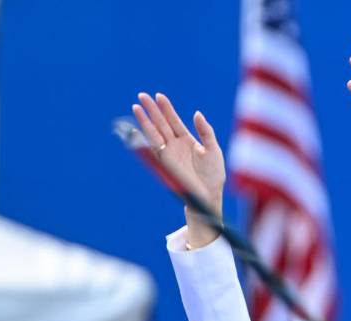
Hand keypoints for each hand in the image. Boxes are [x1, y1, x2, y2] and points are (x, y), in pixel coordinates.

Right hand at [132, 92, 224, 246]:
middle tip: (142, 95)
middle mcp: (175, 145)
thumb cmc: (213, 174)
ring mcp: (169, 153)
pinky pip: (153, 147)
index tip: (159, 95)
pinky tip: (138, 127)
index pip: (174, 121)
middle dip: (152, 110)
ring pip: (154, 133)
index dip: (167, 108)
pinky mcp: (164, 162)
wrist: (209, 194)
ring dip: (145, 120)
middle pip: (161, 123)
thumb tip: (197, 113)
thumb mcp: (213, 149)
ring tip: (136, 106)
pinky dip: (145, 137)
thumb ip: (206, 131)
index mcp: (187, 140)